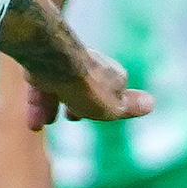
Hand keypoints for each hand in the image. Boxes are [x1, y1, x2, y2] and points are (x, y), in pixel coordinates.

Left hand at [27, 46, 150, 129]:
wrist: (55, 63)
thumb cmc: (87, 87)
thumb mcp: (112, 106)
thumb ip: (129, 107)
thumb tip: (152, 103)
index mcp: (113, 74)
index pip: (114, 91)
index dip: (108, 105)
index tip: (100, 115)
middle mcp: (91, 66)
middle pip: (86, 87)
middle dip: (78, 103)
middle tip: (72, 118)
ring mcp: (67, 63)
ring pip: (60, 87)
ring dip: (52, 107)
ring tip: (42, 124)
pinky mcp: (45, 63)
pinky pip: (42, 84)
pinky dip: (38, 103)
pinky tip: (34, 123)